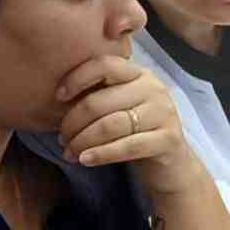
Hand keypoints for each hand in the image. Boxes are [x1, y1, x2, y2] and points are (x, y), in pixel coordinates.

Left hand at [56, 55, 202, 196]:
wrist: (172, 164)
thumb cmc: (136, 133)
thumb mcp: (119, 107)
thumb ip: (99, 96)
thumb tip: (57, 96)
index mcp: (139, 74)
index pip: (105, 64)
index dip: (78, 78)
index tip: (58, 97)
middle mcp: (154, 88)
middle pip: (100, 101)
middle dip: (73, 122)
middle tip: (62, 139)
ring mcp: (164, 113)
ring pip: (111, 125)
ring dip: (83, 141)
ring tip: (69, 153)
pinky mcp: (168, 139)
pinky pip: (128, 146)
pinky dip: (101, 154)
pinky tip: (86, 160)